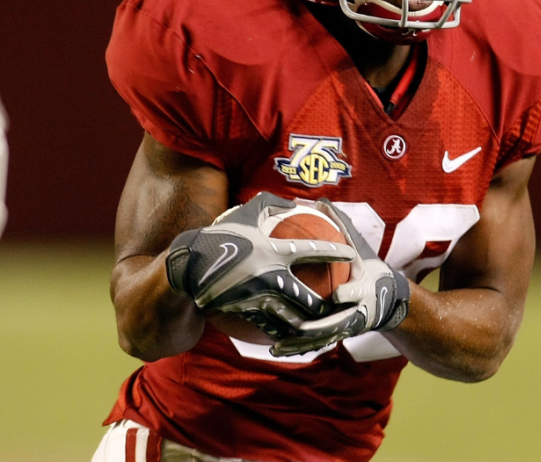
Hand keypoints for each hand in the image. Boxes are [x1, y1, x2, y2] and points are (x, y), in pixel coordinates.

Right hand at [165, 192, 354, 341]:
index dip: (334, 251)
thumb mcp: (244, 215)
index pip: (311, 250)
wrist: (190, 266)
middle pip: (310, 298)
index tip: (350, 253)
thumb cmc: (220, 236)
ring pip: (294, 321)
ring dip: (311, 327)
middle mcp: (269, 277)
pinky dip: (285, 336)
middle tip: (342, 306)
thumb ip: (270, 205)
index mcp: (272, 250)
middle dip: (330, 306)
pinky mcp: (246, 313)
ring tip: (324, 329)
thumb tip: (292, 201)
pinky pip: (271, 329)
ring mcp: (258, 298)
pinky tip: (293, 339)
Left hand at [270, 199, 410, 356]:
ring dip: (300, 344)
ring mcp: (346, 328)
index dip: (347, 294)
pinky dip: (298, 348)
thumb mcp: (359, 246)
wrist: (389, 301)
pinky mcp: (338, 337)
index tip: (337, 296)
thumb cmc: (368, 268)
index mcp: (363, 289)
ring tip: (276, 348)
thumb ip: (340, 225)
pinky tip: (276, 350)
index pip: (356, 293)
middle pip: (336, 324)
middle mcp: (356, 313)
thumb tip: (320, 200)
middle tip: (294, 325)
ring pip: (322, 340)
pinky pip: (316, 344)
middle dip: (317, 327)